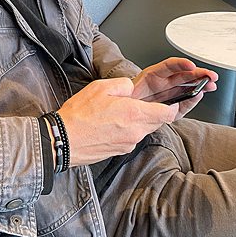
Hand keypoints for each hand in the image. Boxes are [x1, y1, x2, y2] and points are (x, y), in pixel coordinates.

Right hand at [57, 77, 178, 166]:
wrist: (62, 140)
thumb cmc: (79, 115)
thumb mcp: (101, 87)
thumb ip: (123, 84)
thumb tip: (132, 88)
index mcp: (134, 114)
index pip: (167, 113)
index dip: (172, 106)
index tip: (170, 101)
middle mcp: (135, 131)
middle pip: (157, 122)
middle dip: (154, 112)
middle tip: (140, 104)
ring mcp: (128, 143)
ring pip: (143, 130)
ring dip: (138, 121)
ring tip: (118, 113)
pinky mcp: (119, 151)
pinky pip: (131, 138)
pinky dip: (126, 130)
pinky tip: (110, 124)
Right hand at [131, 57, 217, 119]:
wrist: (121, 114)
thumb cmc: (139, 114)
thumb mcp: (169, 114)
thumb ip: (184, 105)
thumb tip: (198, 95)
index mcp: (169, 96)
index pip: (188, 89)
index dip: (200, 87)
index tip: (212, 86)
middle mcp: (165, 85)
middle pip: (186, 79)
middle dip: (201, 78)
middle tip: (212, 79)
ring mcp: (158, 78)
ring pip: (179, 71)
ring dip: (194, 71)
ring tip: (205, 73)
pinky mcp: (151, 72)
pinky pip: (167, 65)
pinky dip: (178, 64)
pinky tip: (189, 65)